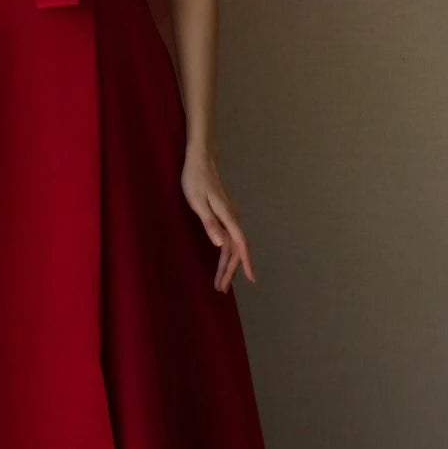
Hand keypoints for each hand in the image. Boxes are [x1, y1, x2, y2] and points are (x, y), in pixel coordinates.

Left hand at [180, 150, 255, 291]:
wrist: (200, 159)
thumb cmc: (195, 179)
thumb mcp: (197, 202)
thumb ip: (209, 223)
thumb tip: (221, 245)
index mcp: (227, 216)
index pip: (240, 244)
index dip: (245, 263)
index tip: (251, 279)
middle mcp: (232, 217)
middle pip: (236, 249)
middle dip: (230, 271)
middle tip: (221, 289)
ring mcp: (229, 216)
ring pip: (232, 245)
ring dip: (227, 264)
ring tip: (220, 281)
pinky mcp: (224, 214)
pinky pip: (229, 238)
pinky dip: (225, 252)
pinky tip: (222, 260)